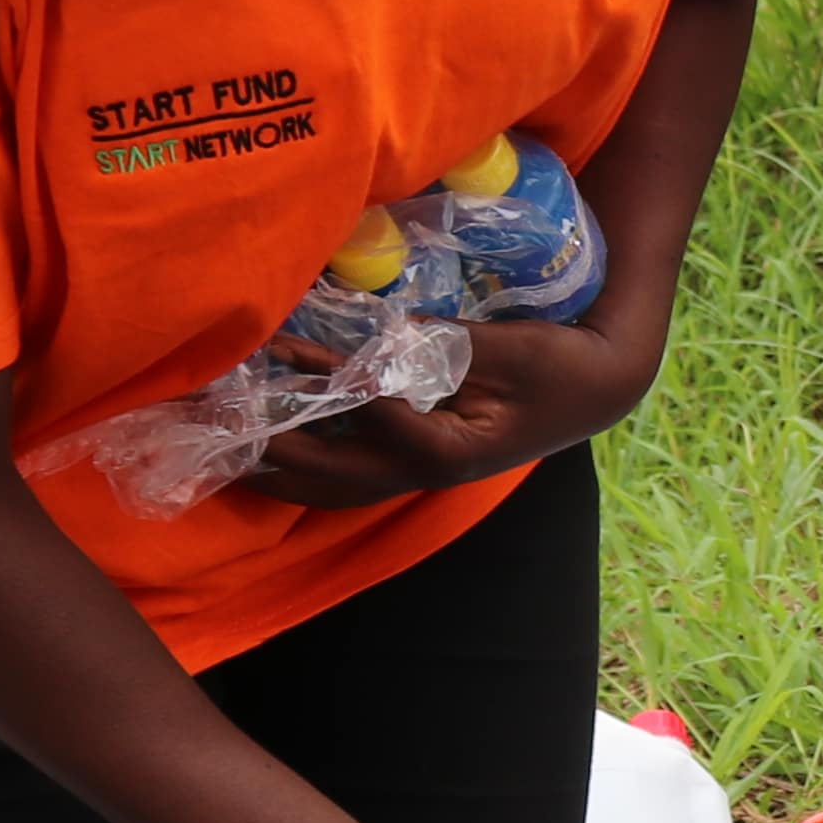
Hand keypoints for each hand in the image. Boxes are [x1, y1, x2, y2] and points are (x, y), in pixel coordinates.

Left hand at [240, 309, 657, 509]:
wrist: (595, 386)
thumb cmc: (560, 366)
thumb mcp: (512, 350)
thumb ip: (448, 347)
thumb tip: (382, 338)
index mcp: (456, 449)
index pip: (385, 423)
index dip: (337, 389)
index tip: (292, 356)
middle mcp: (428, 470)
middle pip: (338, 473)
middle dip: (279, 446)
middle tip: (228, 420)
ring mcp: (418, 469)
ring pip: (335, 483)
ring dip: (280, 469)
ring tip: (227, 447)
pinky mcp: (413, 456)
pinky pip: (346, 469)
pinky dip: (304, 462)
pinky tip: (268, 448)